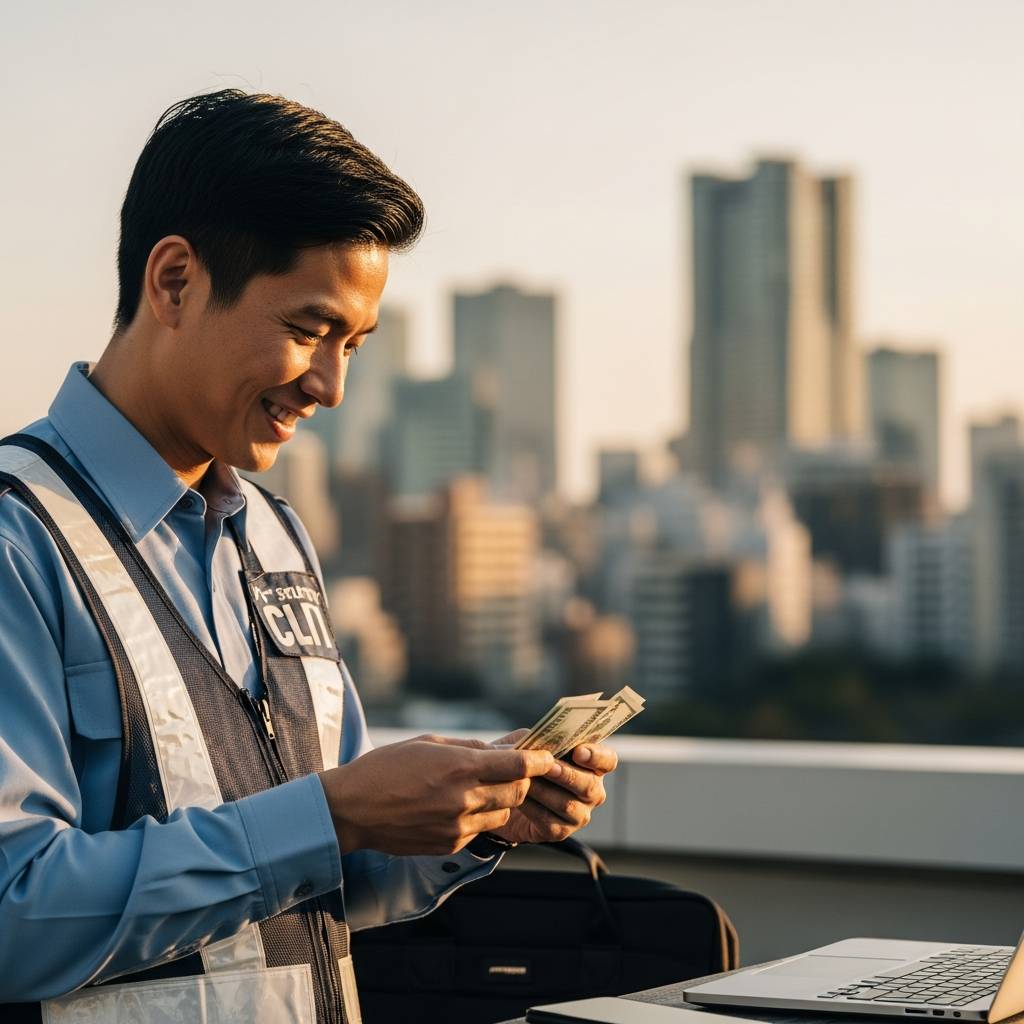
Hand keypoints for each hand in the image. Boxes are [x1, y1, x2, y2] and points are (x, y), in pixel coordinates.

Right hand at [319, 734, 552, 855]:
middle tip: (512, 770)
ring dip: (500, 801)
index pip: (517, 766)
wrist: (351, 810)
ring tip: (480, 788)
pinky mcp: (450, 845)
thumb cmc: (386, 767)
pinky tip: (455, 806)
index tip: (545, 756)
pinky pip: (479, 830)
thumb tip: (503, 749)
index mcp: (460, 768)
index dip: (538, 761)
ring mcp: (458, 827)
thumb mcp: (428, 743)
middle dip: (520, 780)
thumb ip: (470, 748)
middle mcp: (463, 799)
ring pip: (502, 814)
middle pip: (517, 792)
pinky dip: (478, 818)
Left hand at [487, 730, 618, 845]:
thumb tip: (545, 742)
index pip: (607, 760)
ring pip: (567, 804)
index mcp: (592, 765)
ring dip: (544, 790)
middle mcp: (592, 791)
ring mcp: (579, 814)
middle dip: (567, 775)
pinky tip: (519, 797)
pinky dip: (532, 807)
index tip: (578, 751)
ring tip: (525, 779)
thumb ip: (542, 741)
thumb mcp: (532, 744)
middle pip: (590, 786)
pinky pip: (548, 820)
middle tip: (549, 766)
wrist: (504, 793)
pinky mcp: (560, 831)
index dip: (597, 756)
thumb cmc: (525, 762)